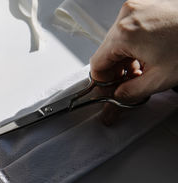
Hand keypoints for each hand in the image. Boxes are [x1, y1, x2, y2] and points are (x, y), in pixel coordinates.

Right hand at [90, 0, 177, 123]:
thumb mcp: (159, 79)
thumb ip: (129, 94)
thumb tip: (116, 100)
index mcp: (124, 33)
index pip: (97, 65)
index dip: (102, 85)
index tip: (109, 94)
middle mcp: (127, 17)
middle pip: (106, 53)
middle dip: (115, 74)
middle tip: (126, 88)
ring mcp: (137, 9)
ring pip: (117, 42)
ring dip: (124, 61)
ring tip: (141, 73)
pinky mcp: (146, 7)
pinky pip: (129, 31)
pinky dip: (133, 47)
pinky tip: (147, 58)